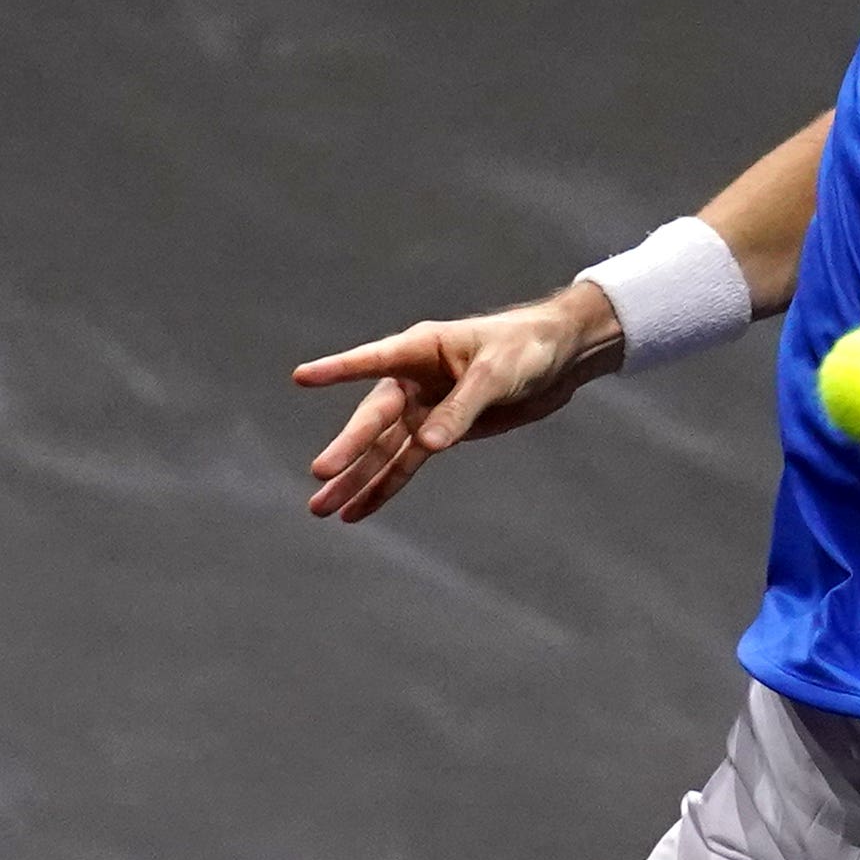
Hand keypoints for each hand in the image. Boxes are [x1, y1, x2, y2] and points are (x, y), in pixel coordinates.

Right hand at [293, 286, 613, 521]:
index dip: (339, 370)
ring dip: (355, 479)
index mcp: (422, 349)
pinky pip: (406, 464)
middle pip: (374, 419)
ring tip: (320, 509)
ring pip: (382, 450)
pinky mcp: (441, 432)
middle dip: (348, 449)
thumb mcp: (496, 375)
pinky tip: (357, 511)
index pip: (373, 360)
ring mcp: (423, 408)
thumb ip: (460, 409)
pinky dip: (384, 487)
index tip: (301, 378)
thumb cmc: (525, 349)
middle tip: (320, 473)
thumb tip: (426, 444)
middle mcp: (413, 380)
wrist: (557, 358)